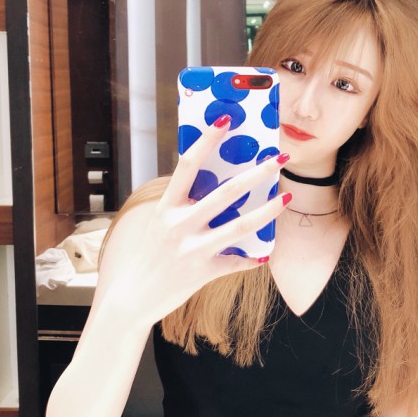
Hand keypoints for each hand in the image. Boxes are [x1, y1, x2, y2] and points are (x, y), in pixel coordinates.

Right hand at [99, 117, 291, 325]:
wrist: (131, 297)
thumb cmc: (148, 255)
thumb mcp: (158, 223)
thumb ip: (182, 205)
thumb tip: (214, 185)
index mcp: (166, 207)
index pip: (187, 165)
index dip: (207, 140)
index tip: (226, 119)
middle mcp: (179, 225)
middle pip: (226, 192)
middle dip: (257, 172)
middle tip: (279, 157)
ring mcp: (192, 249)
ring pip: (240, 226)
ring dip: (268, 210)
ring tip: (287, 197)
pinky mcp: (202, 272)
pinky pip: (236, 262)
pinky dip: (252, 258)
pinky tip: (266, 253)